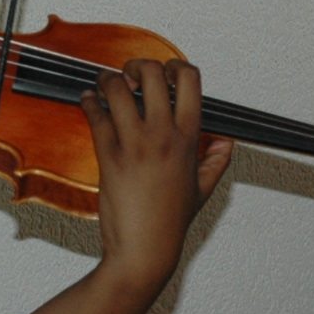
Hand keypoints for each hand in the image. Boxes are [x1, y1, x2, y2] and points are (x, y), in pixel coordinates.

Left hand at [80, 58, 234, 294]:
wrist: (144, 249)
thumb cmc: (169, 223)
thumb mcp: (202, 190)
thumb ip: (216, 161)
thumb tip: (225, 143)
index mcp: (188, 139)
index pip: (189, 80)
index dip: (176, 66)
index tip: (166, 71)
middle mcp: (163, 136)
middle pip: (152, 73)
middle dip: (138, 64)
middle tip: (131, 74)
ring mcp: (134, 144)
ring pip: (117, 88)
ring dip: (108, 79)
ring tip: (105, 84)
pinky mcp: (108, 156)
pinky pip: (95, 115)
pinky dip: (88, 101)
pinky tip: (88, 102)